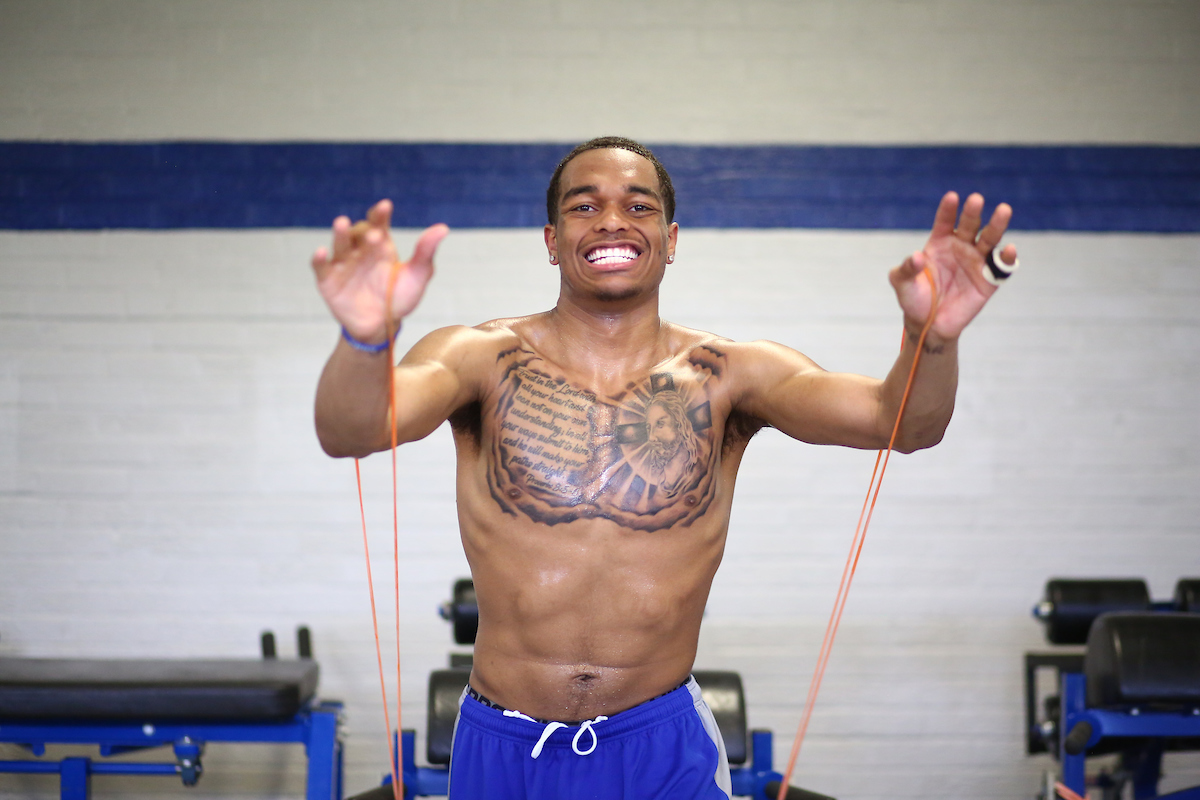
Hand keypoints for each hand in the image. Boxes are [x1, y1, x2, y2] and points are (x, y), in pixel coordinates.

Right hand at [311, 199, 448, 343]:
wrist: (382, 326)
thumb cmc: (399, 297)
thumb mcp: (417, 276)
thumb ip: (426, 253)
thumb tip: (443, 228)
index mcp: (380, 245)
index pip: (379, 223)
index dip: (380, 214)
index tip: (385, 206)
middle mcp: (360, 250)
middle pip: (359, 233)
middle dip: (366, 232)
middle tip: (377, 236)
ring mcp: (343, 264)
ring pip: (339, 244)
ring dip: (340, 234)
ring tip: (341, 222)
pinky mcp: (328, 281)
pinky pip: (321, 267)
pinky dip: (318, 259)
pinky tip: (321, 252)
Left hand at [889, 191, 1017, 341]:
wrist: (928, 324)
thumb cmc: (914, 299)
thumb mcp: (902, 284)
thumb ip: (905, 269)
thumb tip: (916, 257)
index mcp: (939, 243)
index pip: (944, 221)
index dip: (948, 210)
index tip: (951, 197)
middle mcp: (960, 247)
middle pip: (969, 226)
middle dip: (972, 213)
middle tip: (975, 199)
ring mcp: (976, 262)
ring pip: (989, 239)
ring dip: (996, 225)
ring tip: (1003, 210)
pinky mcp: (989, 281)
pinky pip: (1001, 267)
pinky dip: (1007, 258)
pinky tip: (1009, 249)